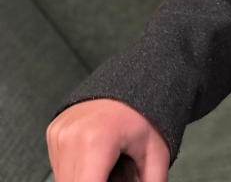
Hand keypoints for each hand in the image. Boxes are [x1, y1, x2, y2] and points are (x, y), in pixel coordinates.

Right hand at [46, 98, 169, 181]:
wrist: (134, 78)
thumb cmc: (147, 114)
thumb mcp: (157, 152)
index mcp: (96, 141)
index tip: (117, 181)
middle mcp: (70, 136)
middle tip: (117, 174)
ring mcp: (58, 132)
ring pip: (65, 179)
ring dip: (86, 178)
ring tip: (110, 166)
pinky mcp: (53, 131)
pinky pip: (60, 166)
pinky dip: (78, 170)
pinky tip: (99, 158)